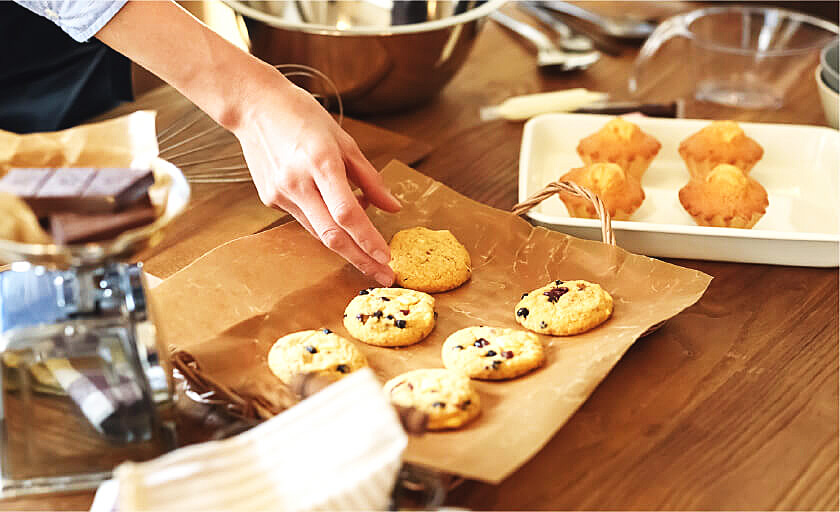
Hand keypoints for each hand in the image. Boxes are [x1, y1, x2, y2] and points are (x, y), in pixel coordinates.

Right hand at [234, 72, 400, 285]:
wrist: (254, 107)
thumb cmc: (304, 117)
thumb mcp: (344, 141)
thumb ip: (369, 178)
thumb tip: (393, 207)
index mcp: (321, 163)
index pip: (348, 214)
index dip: (368, 240)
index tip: (387, 258)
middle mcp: (298, 183)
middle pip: (332, 234)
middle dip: (361, 259)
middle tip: (384, 276)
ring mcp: (281, 194)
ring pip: (319, 232)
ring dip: (346, 247)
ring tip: (370, 256)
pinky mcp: (270, 199)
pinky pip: (305, 220)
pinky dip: (325, 225)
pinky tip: (337, 222)